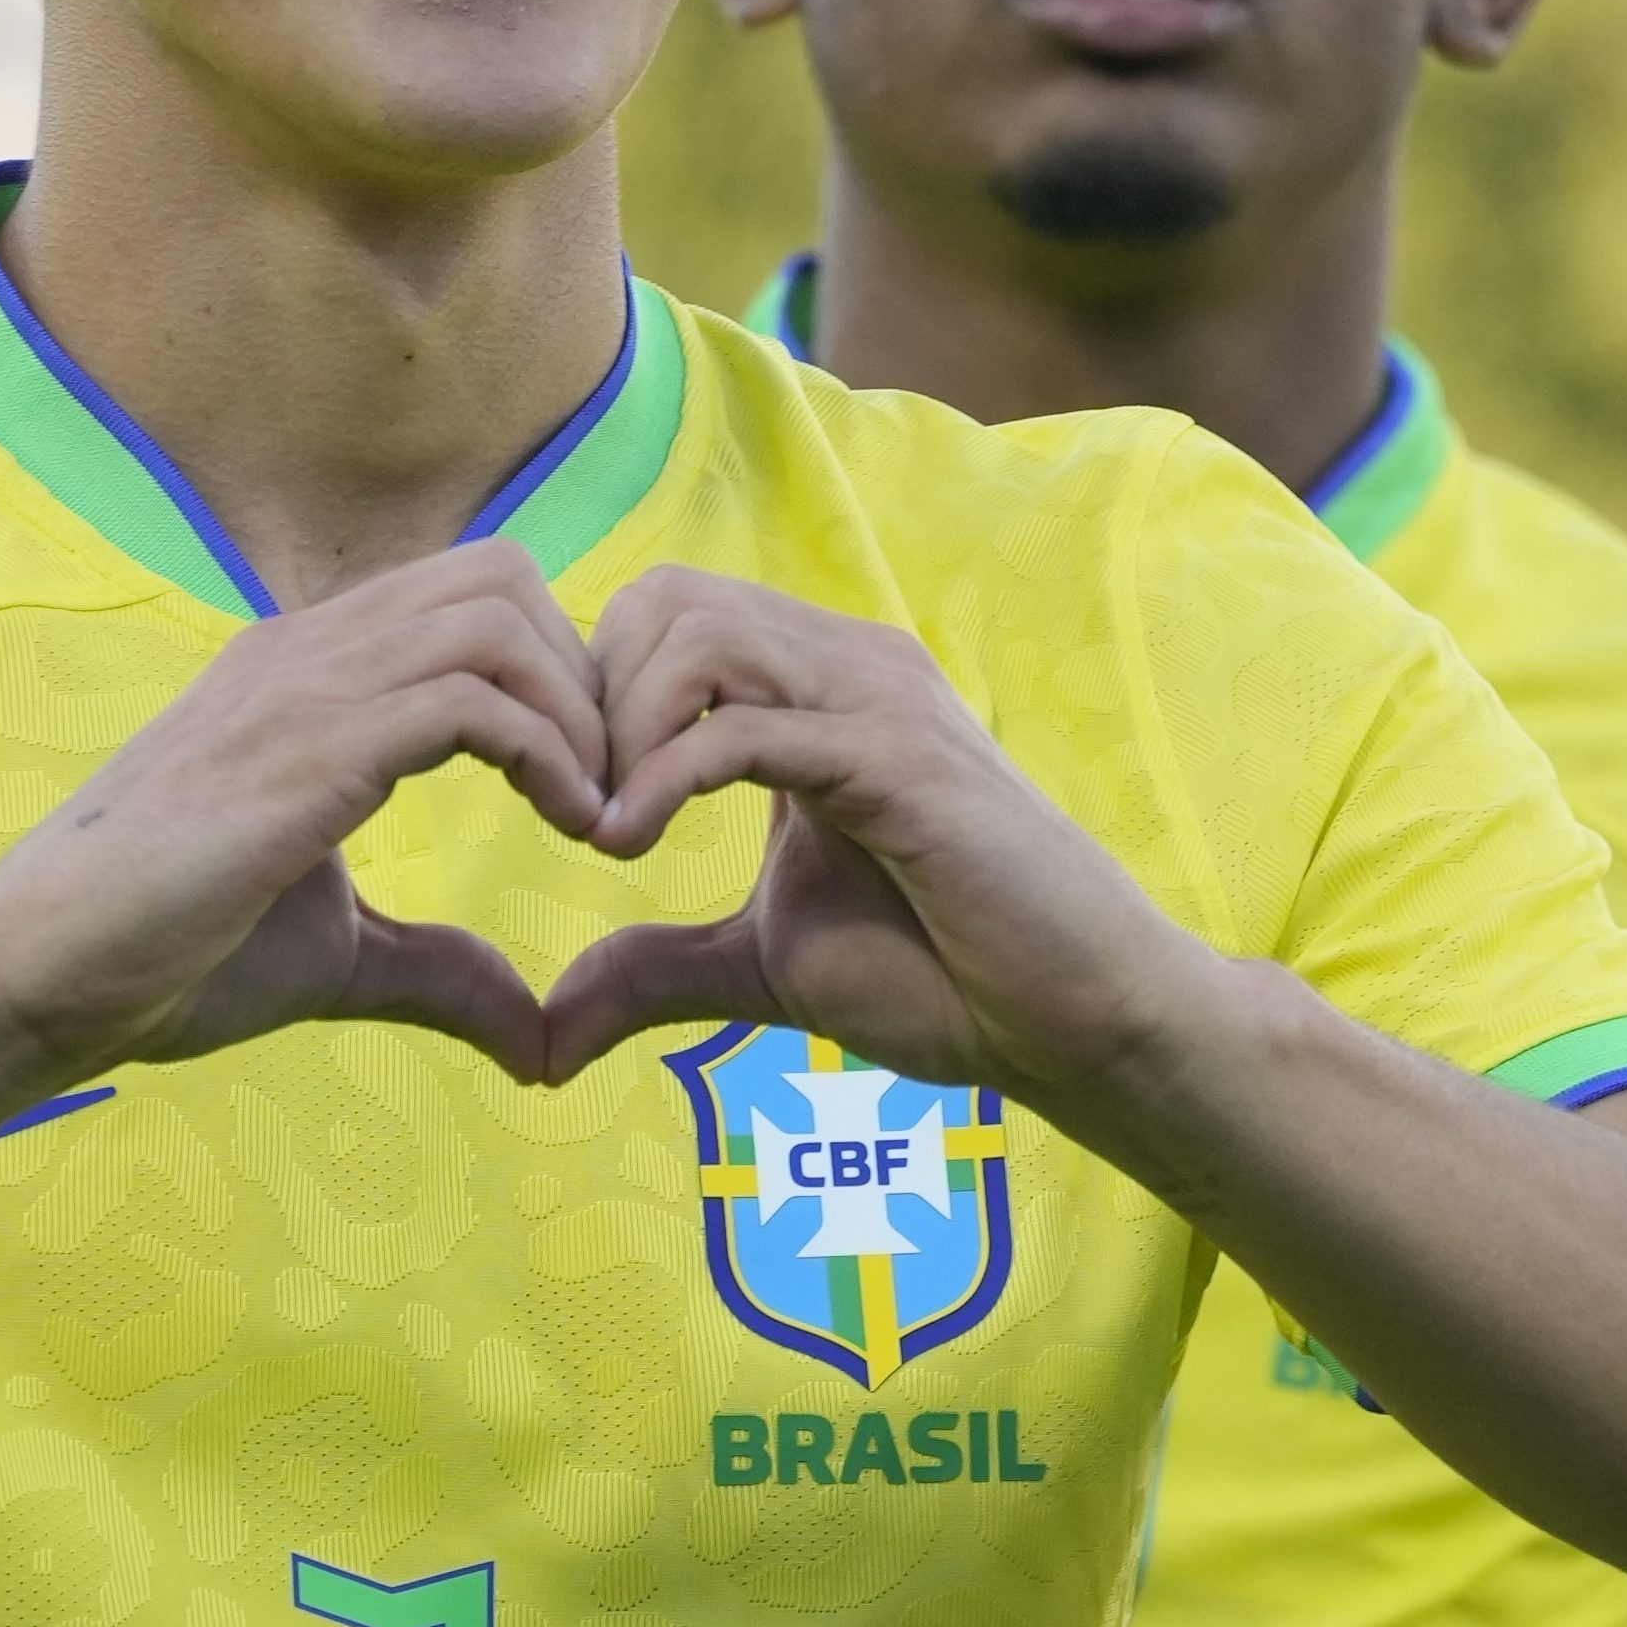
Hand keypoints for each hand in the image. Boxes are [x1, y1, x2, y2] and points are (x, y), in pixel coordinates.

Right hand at [0, 541, 608, 1087]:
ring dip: (580, 714)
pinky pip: (474, 697)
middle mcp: (304, 652)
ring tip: (596, 818)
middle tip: (608, 794)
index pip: (470, 597)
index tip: (585, 790)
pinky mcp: (306, 748)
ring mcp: (301, 686)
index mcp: (305, 674)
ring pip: (498, 615)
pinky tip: (569, 830)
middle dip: (583, 678)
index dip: (555, 680)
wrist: (34, 976)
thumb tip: (538, 1035)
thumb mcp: (336, 958)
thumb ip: (439, 970)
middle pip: (501, 576)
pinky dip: (551, 753)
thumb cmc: (158, 959)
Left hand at [532, 571, 1216, 1099]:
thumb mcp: (762, 965)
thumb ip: (657, 967)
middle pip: (665, 596)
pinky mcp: (900, 761)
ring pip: (697, 634)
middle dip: (589, 697)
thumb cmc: (945, 978)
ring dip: (618, 727)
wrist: (1078, 1022)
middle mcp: (849, 665)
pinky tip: (628, 843)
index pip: (665, 612)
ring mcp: (880, 701)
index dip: (589, 695)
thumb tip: (548, 1030)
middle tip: (571, 808)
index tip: (567, 801)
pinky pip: (744, 726)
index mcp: (818, 687)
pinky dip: (659, 776)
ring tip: (603, 829)